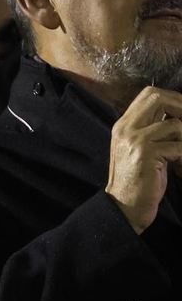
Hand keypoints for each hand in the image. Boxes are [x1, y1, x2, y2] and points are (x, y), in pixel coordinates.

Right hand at [107, 86, 181, 233]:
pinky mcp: (145, 154)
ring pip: (176, 124)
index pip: (150, 94)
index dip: (174, 98)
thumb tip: (178, 113)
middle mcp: (126, 129)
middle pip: (159, 98)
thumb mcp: (140, 149)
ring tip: (181, 156)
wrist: (124, 206)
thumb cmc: (138, 179)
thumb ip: (152, 128)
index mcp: (123, 125)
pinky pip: (179, 146)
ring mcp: (135, 140)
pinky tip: (178, 169)